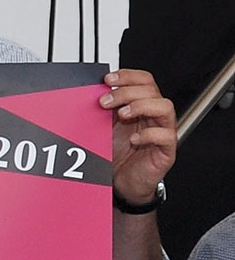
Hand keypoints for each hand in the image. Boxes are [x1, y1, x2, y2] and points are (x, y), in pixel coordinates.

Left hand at [100, 69, 176, 204]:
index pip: (143, 80)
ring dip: (141, 106)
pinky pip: (165, 135)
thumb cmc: (119, 155)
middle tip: (106, 101)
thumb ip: (105, 111)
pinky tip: (134, 139)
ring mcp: (163, 131)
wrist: (124, 183)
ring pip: (164, 107)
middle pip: (151, 90)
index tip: (108, 79)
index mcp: (142, 105)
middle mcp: (154, 116)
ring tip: (122, 115)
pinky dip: (149, 134)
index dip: (127, 76)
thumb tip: (92, 94)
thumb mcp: (107, 128)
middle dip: (126, 92)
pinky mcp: (166, 150)